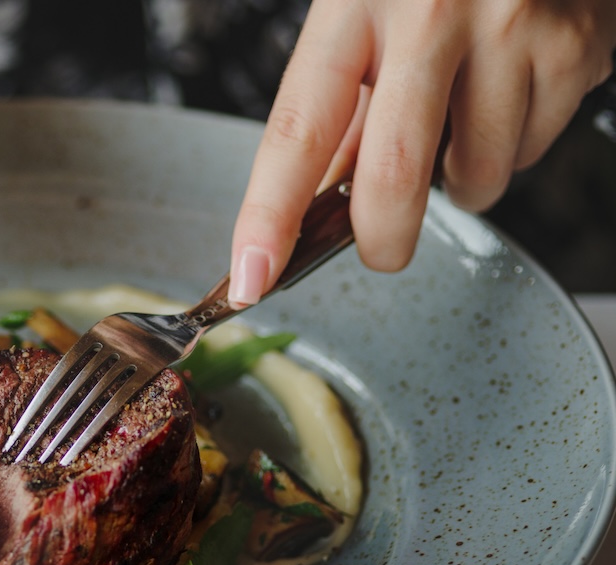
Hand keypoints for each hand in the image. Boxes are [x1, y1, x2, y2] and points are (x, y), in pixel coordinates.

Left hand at [228, 0, 615, 306]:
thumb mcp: (365, 11)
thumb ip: (343, 104)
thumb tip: (319, 204)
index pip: (298, 129)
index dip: (269, 214)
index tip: (252, 275)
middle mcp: (432, 9)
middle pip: (391, 176)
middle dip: (382, 239)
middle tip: (382, 247)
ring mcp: (510, 27)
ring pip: (474, 177)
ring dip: (459, 180)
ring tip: (459, 118)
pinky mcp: (575, 48)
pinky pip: (530, 152)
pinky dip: (513, 145)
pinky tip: (506, 92)